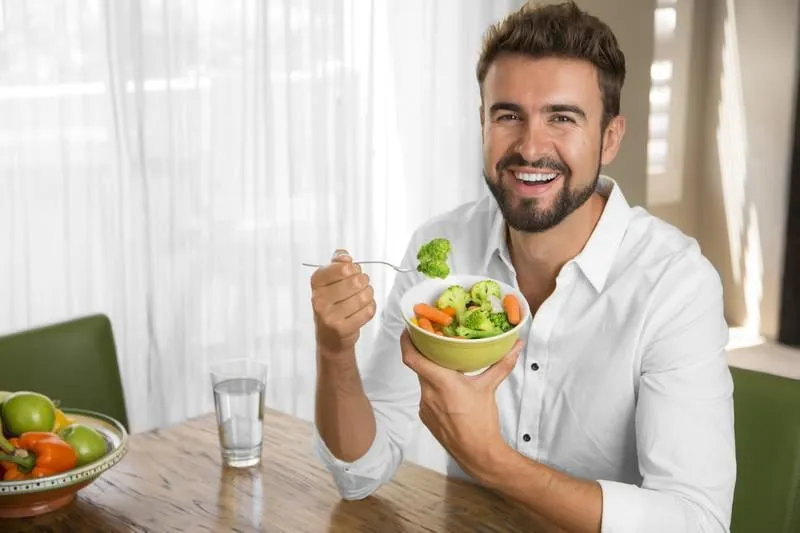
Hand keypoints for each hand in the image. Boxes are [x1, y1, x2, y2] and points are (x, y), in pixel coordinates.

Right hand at [310, 249, 376, 355]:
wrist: (330, 338)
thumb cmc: (332, 305)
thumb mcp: (329, 282)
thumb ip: (337, 264)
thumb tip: (345, 257)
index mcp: (316, 283)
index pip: (342, 267)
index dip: (354, 268)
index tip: (353, 272)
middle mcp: (320, 299)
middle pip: (356, 281)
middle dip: (364, 281)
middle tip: (361, 285)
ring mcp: (330, 316)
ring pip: (364, 296)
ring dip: (368, 295)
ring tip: (363, 297)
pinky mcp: (343, 328)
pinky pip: (368, 311)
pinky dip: (370, 307)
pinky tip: (363, 308)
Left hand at [400, 330, 521, 477]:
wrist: (477, 453)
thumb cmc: (482, 422)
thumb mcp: (489, 388)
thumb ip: (501, 364)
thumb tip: (516, 346)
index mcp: (441, 382)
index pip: (413, 358)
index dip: (406, 342)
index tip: (408, 329)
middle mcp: (428, 393)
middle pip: (419, 366)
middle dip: (425, 354)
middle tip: (434, 341)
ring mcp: (424, 406)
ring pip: (424, 381)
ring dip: (432, 372)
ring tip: (445, 365)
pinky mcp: (425, 416)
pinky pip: (426, 395)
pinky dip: (434, 388)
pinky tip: (448, 389)